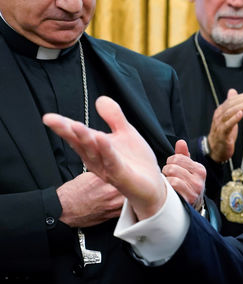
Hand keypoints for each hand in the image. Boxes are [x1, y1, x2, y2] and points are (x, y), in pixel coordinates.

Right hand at [43, 96, 165, 219]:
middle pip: (80, 143)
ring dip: (85, 139)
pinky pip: (113, 162)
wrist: (153, 184)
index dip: (63, 126)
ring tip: (76, 126)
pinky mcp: (121, 176)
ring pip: (94, 152)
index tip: (48, 117)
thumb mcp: (125, 133)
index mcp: (96, 148)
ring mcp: (108, 168)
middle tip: (53, 120)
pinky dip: (107, 151)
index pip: (77, 135)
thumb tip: (100, 99)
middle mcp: (98, 159)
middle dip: (68, 131)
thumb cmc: (136, 161)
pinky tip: (102, 139)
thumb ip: (114, 117)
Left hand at [163, 139, 205, 208]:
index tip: (172, 168)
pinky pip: (174, 186)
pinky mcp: (189, 199)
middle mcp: (199, 180)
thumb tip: (181, 142)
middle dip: (167, 172)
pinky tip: (170, 191)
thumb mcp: (187, 170)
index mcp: (200, 170)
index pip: (178, 157)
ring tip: (169, 184)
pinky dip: (169, 188)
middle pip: (173, 167)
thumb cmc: (187, 186)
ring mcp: (195, 190)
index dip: (170, 162)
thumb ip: (183, 156)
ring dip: (167, 181)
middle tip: (170, 178)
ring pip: (172, 177)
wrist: (192, 207)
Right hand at [207, 89, 242, 162]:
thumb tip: (233, 91)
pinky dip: (234, 118)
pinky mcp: (222, 134)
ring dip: (240, 107)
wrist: (215, 149)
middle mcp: (219, 116)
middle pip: (230, 105)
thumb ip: (230, 104)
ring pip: (229, 113)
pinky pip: (228, 125)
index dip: (242, 97)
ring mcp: (219, 125)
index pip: (231, 100)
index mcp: (221, 111)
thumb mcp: (228, 117)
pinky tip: (241, 114)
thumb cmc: (223, 132)